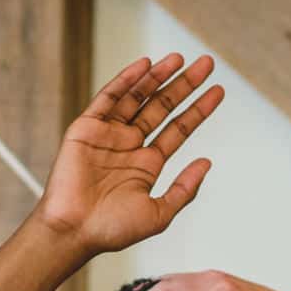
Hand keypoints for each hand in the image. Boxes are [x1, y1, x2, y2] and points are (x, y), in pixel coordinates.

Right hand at [33, 53, 223, 256]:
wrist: (73, 231)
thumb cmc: (112, 230)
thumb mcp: (159, 214)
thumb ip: (184, 189)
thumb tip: (207, 163)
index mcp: (147, 165)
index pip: (178, 129)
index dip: (199, 110)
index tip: (218, 91)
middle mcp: (129, 146)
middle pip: (162, 107)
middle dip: (184, 85)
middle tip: (207, 64)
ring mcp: (108, 135)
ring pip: (139, 97)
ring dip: (159, 76)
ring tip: (180, 59)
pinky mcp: (87, 128)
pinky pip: (109, 98)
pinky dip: (127, 80)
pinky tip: (146, 65)